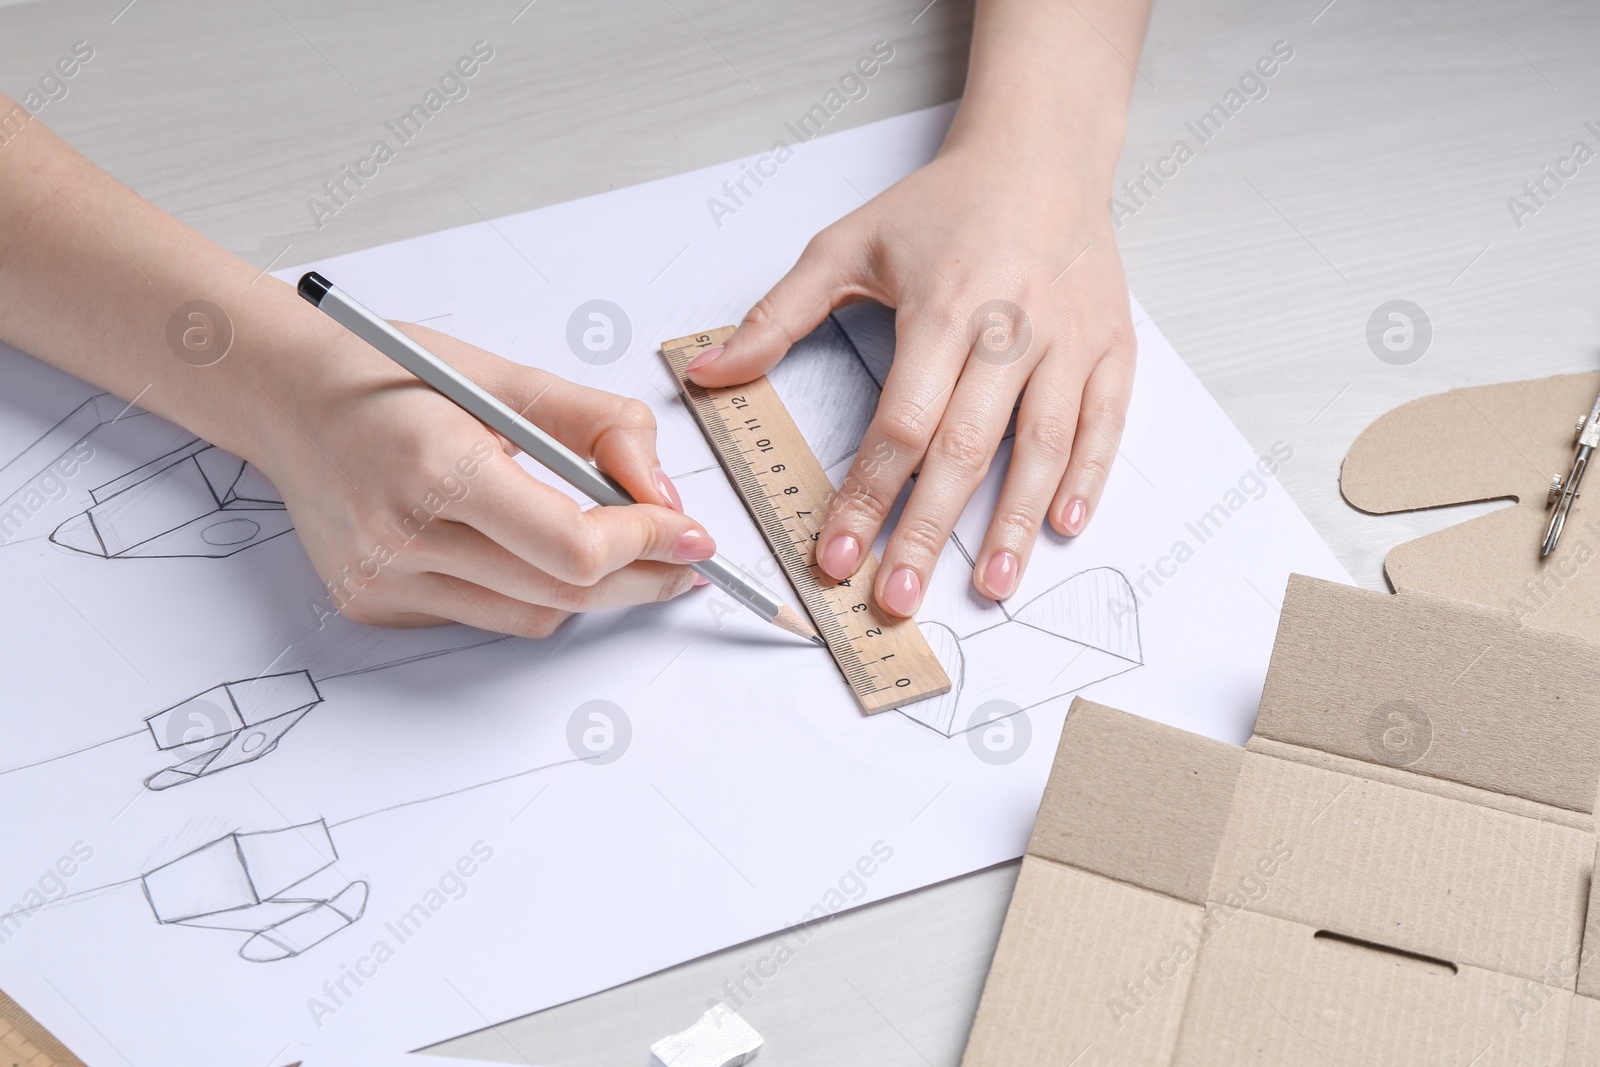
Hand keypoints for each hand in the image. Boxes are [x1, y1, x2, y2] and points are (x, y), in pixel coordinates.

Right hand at [251, 324, 710, 636]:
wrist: (285, 398)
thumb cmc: (392, 376)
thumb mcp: (504, 376)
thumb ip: (599, 428)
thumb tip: (663, 496)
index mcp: (436, 465)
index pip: (572, 547)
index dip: (648, 545)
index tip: (692, 533)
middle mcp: (400, 536)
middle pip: (563, 594)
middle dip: (643, 578)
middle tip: (686, 559)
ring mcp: (381, 581)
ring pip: (532, 618)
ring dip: (593, 592)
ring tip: (624, 553)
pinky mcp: (371, 605)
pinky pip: (485, 617)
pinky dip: (529, 593)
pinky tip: (529, 551)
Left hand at [685, 145, 1134, 615]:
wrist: (1041, 153)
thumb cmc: (944, 206)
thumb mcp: (847, 243)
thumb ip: (776, 315)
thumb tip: (708, 374)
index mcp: (943, 305)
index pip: (899, 423)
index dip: (865, 497)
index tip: (836, 556)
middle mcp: (1011, 327)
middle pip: (965, 448)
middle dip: (928, 531)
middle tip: (900, 598)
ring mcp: (1070, 339)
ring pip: (1042, 445)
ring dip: (1013, 523)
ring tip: (989, 588)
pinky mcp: (1112, 346)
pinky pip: (1104, 423)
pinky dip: (1088, 477)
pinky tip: (1062, 527)